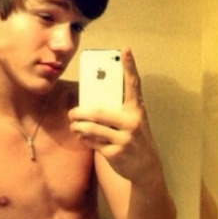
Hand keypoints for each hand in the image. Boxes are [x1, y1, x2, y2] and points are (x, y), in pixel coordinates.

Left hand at [68, 48, 159, 182]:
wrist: (145, 167)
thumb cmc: (135, 139)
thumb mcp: (132, 122)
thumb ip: (119, 111)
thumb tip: (92, 100)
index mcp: (137, 110)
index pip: (133, 85)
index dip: (130, 67)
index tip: (125, 50)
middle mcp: (133, 123)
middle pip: (98, 112)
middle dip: (80, 113)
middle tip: (72, 113)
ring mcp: (125, 139)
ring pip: (92, 129)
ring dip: (78, 127)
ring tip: (74, 126)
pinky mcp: (116, 153)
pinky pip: (92, 143)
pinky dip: (85, 139)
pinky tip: (83, 138)